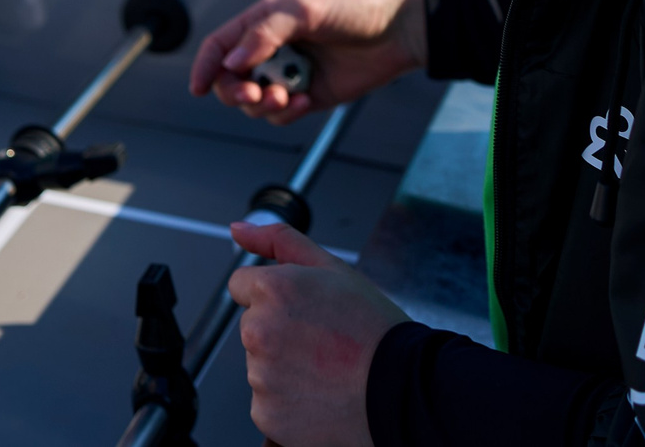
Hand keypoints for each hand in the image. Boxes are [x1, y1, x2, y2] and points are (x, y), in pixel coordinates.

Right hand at [188, 0, 423, 124]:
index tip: (198, 88)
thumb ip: (263, 34)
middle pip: (232, 80)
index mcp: (262, 23)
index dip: (205, 67)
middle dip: (237, 91)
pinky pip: (284, 114)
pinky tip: (306, 100)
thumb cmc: (353, 6)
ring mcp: (290, 75)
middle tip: (254, 93)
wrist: (399, 29)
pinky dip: (288, 113)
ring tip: (285, 97)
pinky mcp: (311, 96)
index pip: (220, 46)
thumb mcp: (302, 11)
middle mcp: (272, 50)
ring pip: (256, 102)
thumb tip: (232, 62)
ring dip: (263, 104)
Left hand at [229, 218, 405, 446]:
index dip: (276, 297)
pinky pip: (267, 404)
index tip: (303, 312)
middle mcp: (258, 332)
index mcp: (271, 291)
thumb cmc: (374, 329)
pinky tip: (319, 397)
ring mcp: (261, 377)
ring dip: (283, 369)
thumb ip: (278, 241)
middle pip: (252, 327)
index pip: (242, 287)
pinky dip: (288, 404)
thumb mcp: (332, 269)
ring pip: (260, 366)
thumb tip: (238, 229)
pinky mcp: (267, 415)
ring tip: (326, 371)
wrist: (405, 389)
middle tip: (322, 343)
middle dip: (278, 332)